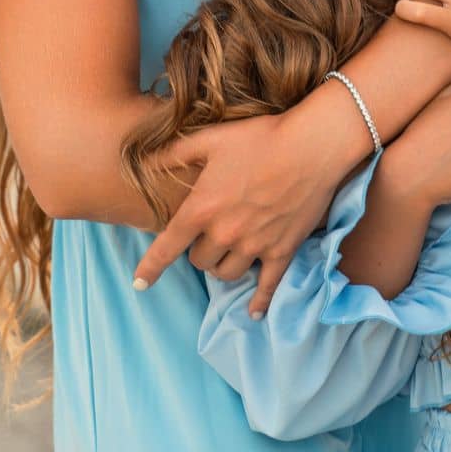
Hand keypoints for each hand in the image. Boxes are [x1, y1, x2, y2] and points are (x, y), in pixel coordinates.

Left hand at [131, 109, 345, 315]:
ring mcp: (255, 246)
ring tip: (229, 252)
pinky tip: (254, 313)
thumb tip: (145, 160)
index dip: (150, 268)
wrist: (311, 147)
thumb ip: (175, 153)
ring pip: (227, 274)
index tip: (139, 282)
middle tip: (208, 236)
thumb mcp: (211, 139)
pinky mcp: (282, 251)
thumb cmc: (259, 138)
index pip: (166, 248)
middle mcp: (224, 234)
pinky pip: (267, 286)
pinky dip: (260, 302)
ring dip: (223, 266)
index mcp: (202, 209)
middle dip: (199, 251)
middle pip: (199, 262)